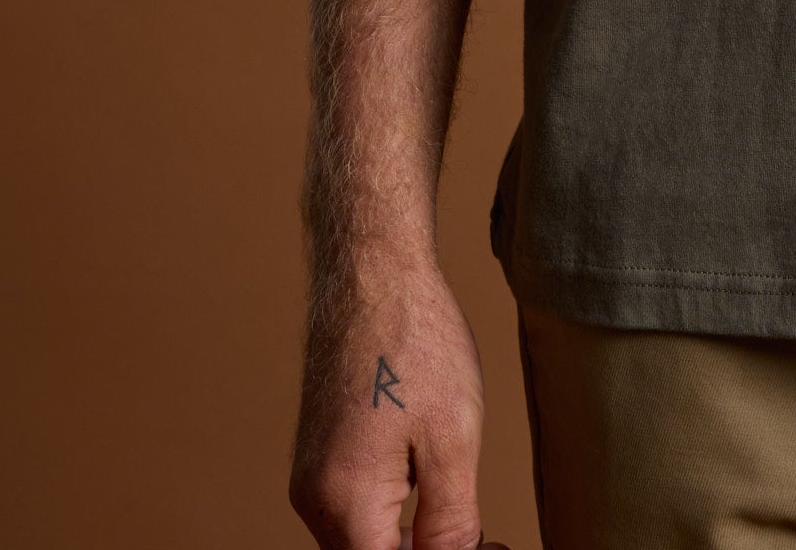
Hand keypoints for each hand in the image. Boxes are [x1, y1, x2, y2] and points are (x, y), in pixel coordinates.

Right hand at [289, 257, 505, 549]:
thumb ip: (451, 523)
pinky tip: (427, 477)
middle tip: (482, 534)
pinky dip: (391, 511)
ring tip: (460, 503)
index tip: (483, 546)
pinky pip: (353, 508)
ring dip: (407, 535)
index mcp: (346, 503)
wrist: (373, 273)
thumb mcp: (453, 441)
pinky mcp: (318, 455)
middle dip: (423, 549)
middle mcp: (315, 499)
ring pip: (361, 538)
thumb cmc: (414, 340)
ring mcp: (311, 476)